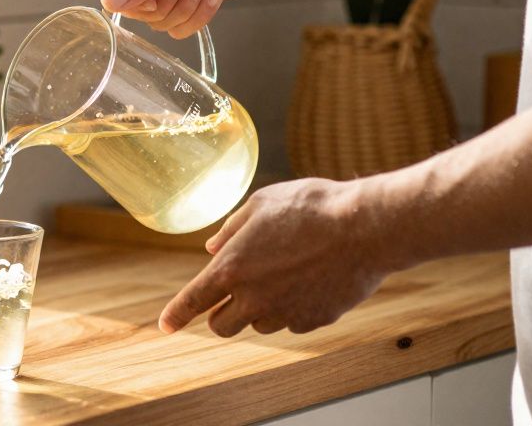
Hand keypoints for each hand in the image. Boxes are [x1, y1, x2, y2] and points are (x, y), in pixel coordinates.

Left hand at [159, 178, 393, 336]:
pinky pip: (292, 323)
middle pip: (222, 326)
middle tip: (234, 293)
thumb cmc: (310, 207)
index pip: (192, 301)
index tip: (166, 326)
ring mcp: (285, 314)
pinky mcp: (314, 321)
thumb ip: (230, 230)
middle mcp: (254, 299)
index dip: (176, 315)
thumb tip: (212, 248)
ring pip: (259, 325)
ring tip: (284, 273)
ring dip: (260, 309)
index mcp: (231, 269)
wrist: (365, 227)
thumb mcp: (260, 205)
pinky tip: (309, 280)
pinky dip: (292, 308)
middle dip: (222, 313)